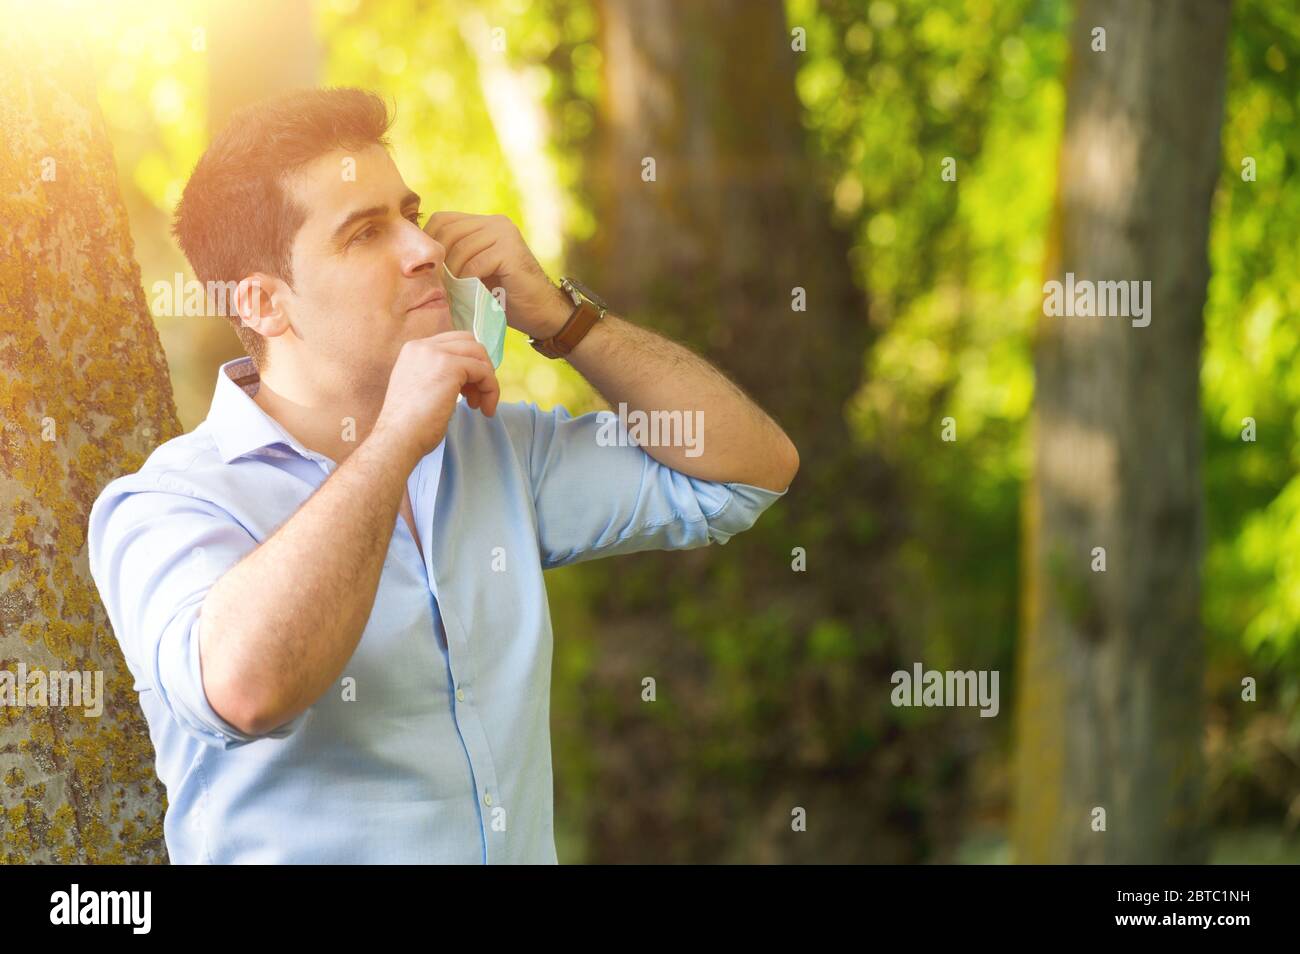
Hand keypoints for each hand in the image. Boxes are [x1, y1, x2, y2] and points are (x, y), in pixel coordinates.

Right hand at [374, 331, 499, 464]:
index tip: (468, 389)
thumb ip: (438, 376)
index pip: (452, 343)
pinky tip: (485, 409)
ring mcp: (436, 353)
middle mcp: (423, 346)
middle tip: (477, 395)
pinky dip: (490, 389)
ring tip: (480, 405)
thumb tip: (466, 379)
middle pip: (468, 342)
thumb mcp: (422, 389)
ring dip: (486, 379)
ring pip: (478, 354)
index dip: (467, 363)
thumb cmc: (409, 425)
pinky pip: (484, 371)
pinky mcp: (451, 366)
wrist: (398, 437)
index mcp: (414, 350)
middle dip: (479, 367)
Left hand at [424, 212, 571, 339]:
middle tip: (437, 284)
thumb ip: (456, 257)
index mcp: (485, 223)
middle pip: (449, 232)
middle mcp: (495, 223)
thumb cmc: (504, 297)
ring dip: (452, 274)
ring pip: (460, 248)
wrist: (541, 312)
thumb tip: (418, 258)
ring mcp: (505, 234)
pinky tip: (470, 293)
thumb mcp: (474, 271)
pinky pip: (475, 263)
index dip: (429, 242)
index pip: (442, 220)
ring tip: (453, 291)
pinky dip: (467, 281)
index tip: (427, 269)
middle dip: (439, 259)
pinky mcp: (510, 251)